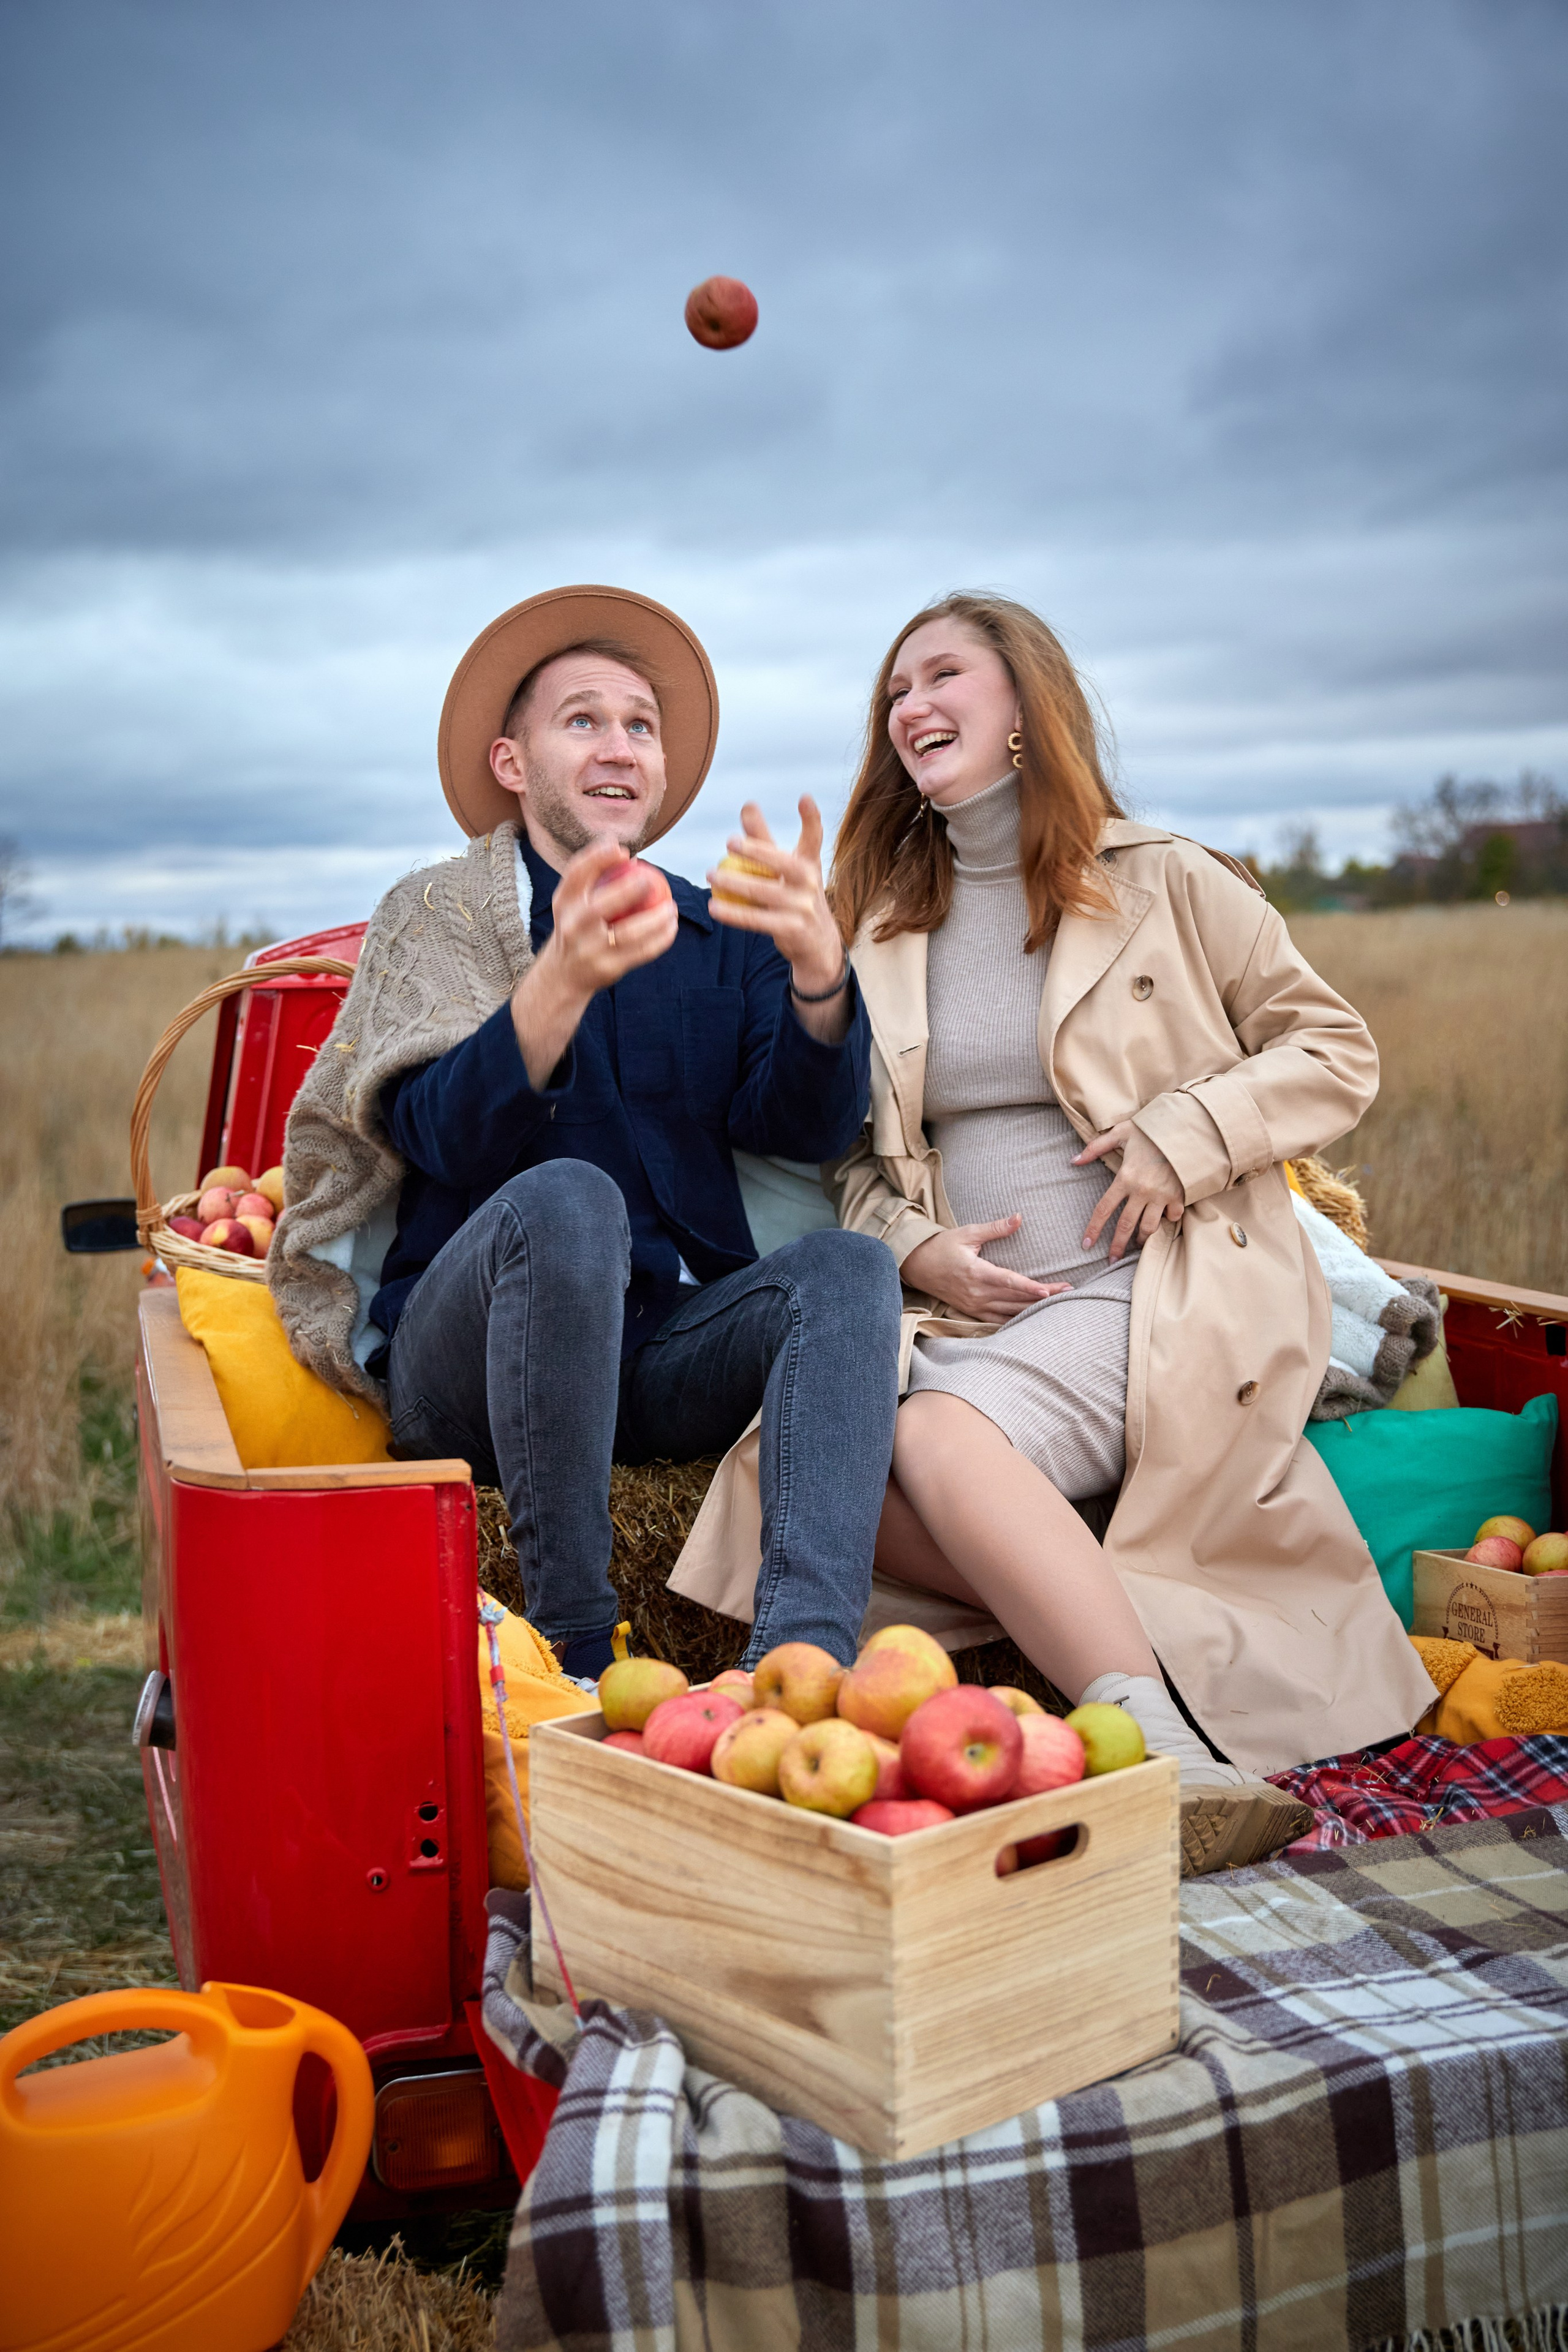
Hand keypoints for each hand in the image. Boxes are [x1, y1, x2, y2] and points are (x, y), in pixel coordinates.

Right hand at [511, 836, 677, 1086]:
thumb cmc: (576, 927)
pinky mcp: (608, 969)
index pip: (576, 874)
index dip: (597, 858)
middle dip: (627, 891)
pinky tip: (671, 927)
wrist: (564, 974)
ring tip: (671, 908)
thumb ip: (592, 877)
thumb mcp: (572, 902)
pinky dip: (661, 940)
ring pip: (629, 933)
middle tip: (651, 880)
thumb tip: (621, 848)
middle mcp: (573, 926)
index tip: (622, 850)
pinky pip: (641, 952)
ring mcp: (590, 950)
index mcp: (564, 903)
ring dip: (656, 920)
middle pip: (600, 906)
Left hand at [707, 798, 848, 1038]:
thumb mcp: (786, 869)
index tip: (804, 797)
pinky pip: (755, 920)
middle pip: (781, 863)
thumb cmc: (795, 897)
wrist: (817, 944)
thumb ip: (765, 839)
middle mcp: (810, 882)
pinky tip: (714, 907)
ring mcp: (803, 907)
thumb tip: (747, 804)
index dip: (810, 818)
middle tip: (730, 842)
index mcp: (810, 864)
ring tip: (711, 875)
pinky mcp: (791, 930)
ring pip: (762, 892)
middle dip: (756, 851)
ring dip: (733, 884)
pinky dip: (733, 914)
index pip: (814, 837)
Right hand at [900, 1215, 1069, 1320]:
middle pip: (1015, 1298)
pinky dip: (1016, 1320)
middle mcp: (976, 1293)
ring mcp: (974, 1305)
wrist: (916, 1266)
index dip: (1029, 1287)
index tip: (1049, 1290)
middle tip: (1068, 1292)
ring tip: (1058, 1303)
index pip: (1008, 1282)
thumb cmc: (942, 1246)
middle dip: (1042, 1296)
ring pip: (1009, 1312)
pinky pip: (997, 1321)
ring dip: (1033, 1309)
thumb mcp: (967, 1233)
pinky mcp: (972, 1311)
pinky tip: (1033, 1319)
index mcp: (976, 1272)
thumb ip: (995, 1228)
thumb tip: (1019, 1217)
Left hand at [1075, 1122, 1183, 1259]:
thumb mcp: (1121, 1132)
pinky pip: (1172, 1217)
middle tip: (1112, 1259)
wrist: (1185, 1130)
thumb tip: (1073, 1160)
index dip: (1094, 1229)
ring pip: (1149, 1227)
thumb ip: (1095, 1147)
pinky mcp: (1178, 1196)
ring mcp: (1161, 1196)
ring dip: (1141, 1238)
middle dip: (1118, 1246)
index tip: (1086, 1244)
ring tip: (1137, 1243)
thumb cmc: (1152, 1130)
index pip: (1104, 1209)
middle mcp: (1142, 1191)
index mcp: (1125, 1178)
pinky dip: (1169, 1220)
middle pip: (1125, 1225)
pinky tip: (1165, 1220)